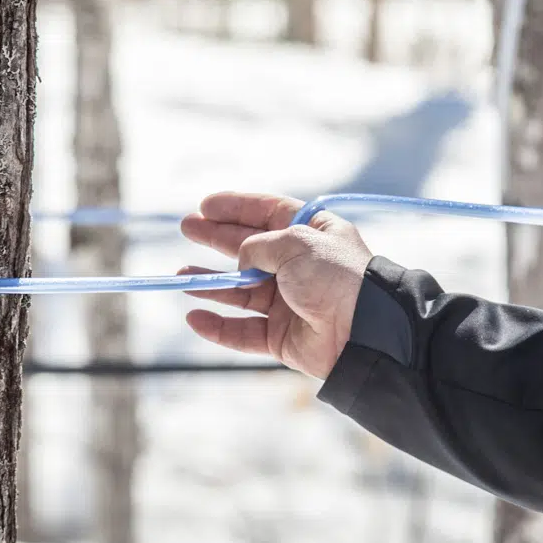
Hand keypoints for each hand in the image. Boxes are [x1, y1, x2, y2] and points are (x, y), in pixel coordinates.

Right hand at [179, 192, 373, 380]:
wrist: (362, 331)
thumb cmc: (336, 276)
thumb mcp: (297, 242)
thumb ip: (259, 245)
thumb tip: (241, 261)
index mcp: (313, 234)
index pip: (269, 213)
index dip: (237, 208)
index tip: (206, 205)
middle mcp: (300, 266)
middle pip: (249, 249)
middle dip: (217, 238)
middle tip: (187, 227)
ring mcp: (290, 303)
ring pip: (240, 292)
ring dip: (210, 284)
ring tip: (180, 276)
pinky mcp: (282, 337)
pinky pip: (243, 331)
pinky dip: (218, 326)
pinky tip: (195, 316)